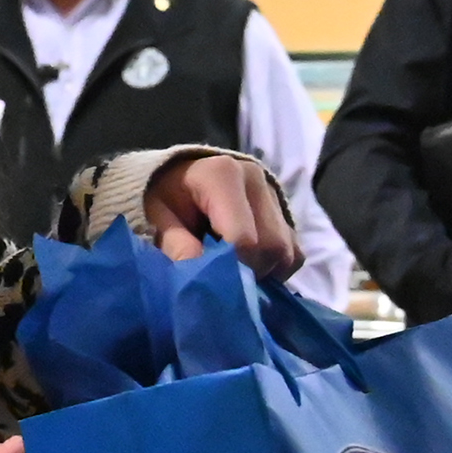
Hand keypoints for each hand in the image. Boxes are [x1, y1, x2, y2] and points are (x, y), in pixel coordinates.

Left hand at [144, 153, 300, 280]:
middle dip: (247, 271)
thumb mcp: (157, 217)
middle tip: (220, 277)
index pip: (243, 238)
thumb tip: (198, 275)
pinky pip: (294, 254)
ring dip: (263, 272)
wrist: (181, 178)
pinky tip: (250, 265)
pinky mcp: (286, 213)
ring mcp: (275, 195)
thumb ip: (175, 244)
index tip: (209, 277)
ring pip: (286, 252)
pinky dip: (275, 268)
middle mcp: (256, 180)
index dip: (228, 267)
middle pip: (271, 246)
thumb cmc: (167, 198)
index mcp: (223, 175)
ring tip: (233, 269)